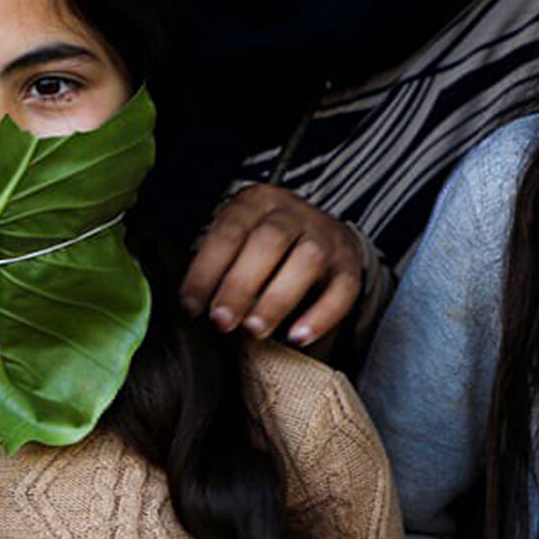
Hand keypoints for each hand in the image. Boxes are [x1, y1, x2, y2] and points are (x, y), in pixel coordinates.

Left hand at [180, 185, 363, 345]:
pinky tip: (298, 337)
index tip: (191, 307)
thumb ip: (217, 264)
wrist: (322, 236)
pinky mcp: (348, 266)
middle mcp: (293, 213)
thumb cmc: (263, 246)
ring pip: (307, 259)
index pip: (230, 230)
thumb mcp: (237, 238)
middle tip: (221, 321)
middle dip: (241, 284)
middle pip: (270, 240)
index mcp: (257, 201)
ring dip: (277, 298)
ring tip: (255, 330)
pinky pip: (342, 290)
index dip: (207, 270)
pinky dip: (321, 316)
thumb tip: (190, 305)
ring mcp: (325, 237)